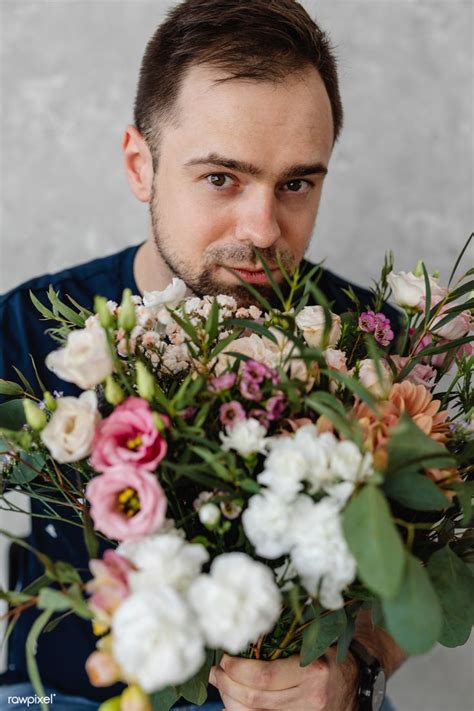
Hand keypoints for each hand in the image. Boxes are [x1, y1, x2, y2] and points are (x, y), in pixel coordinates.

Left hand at [208, 647, 358, 710]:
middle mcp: (311, 699)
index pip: (265, 676)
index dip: (238, 670)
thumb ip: (285, 638)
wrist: (356, 681)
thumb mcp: (313, 640)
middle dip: (228, 686)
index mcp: (313, 672)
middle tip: (216, 673)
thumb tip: (244, 638)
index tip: (225, 659)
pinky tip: (232, 705)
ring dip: (231, 701)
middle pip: (256, 700)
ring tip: (221, 685)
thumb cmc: (329, 653)